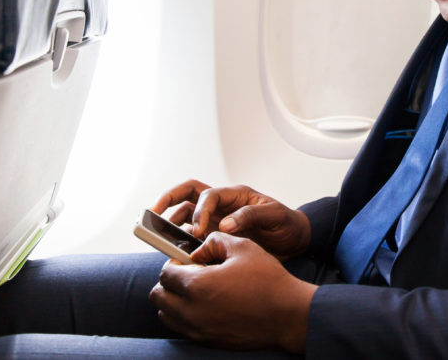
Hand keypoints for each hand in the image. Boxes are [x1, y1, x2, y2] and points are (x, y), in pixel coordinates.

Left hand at [150, 232, 316, 351]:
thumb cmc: (268, 280)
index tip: (187, 259)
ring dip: (173, 300)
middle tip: (189, 274)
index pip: (165, 273)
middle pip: (158, 296)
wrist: (287, 315)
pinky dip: (184, 315)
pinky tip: (206, 305)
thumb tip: (199, 249)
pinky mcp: (206, 340)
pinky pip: (181, 328)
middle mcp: (191, 311)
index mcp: (197, 285)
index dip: (174, 262)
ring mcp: (197, 329)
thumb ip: (215, 241)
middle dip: (169, 282)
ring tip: (196, 290)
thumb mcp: (243, 248)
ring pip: (166, 315)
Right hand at [152, 180, 310, 259]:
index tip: (199, 230)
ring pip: (185, 215)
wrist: (295, 241)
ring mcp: (216, 220)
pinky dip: (182, 241)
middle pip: (188, 194)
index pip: (208, 195)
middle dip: (168, 199)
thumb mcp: (275, 215)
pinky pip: (192, 235)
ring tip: (162, 237)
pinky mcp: (215, 237)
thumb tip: (223, 224)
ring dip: (172, 223)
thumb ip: (250, 215)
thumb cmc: (286, 224)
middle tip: (152, 213)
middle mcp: (222, 205)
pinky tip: (177, 252)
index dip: (200, 210)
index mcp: (235, 195)